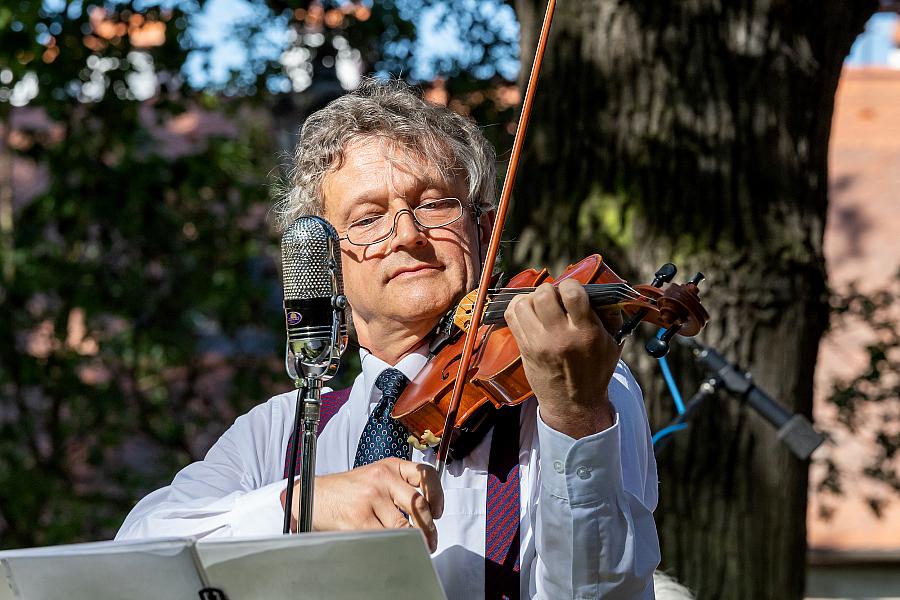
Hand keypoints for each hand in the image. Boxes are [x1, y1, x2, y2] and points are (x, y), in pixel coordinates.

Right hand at [301, 458, 443, 551]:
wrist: (312, 497)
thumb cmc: (345, 490)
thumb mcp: (373, 476)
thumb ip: (398, 486)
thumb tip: (426, 511)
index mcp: (388, 466)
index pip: (424, 473)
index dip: (437, 494)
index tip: (439, 511)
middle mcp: (381, 479)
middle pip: (418, 505)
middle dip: (430, 528)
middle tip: (431, 540)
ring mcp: (370, 499)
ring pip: (404, 527)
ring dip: (415, 542)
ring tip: (416, 548)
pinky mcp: (359, 520)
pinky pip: (385, 539)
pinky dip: (394, 548)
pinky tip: (395, 550)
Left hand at [504, 279, 621, 437]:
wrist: (574, 404)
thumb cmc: (595, 371)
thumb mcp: (612, 344)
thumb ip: (610, 316)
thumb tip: (603, 292)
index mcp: (586, 332)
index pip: (572, 293)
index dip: (570, 284)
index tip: (571, 291)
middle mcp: (560, 336)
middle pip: (543, 294)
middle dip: (548, 290)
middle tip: (554, 298)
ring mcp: (539, 343)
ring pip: (523, 303)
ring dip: (530, 299)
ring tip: (539, 306)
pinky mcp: (525, 348)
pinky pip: (511, 316)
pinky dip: (517, 308)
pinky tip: (528, 313)